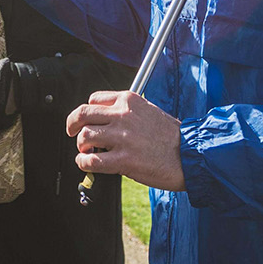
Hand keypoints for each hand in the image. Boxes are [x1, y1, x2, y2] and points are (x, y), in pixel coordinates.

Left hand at [67, 89, 184, 190]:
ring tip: (86, 152)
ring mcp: (122, 138)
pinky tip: (87, 164)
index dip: (87, 112)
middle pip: (82, 114)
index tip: (86, 120)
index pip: (94, 99)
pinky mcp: (123, 160)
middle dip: (72, 124)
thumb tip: (106, 123)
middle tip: (72, 132)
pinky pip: (91, 161)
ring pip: (84, 136)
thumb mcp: (149, 112)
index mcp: (129, 100)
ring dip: (81, 146)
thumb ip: (126, 113)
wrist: (190, 154)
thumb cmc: (172, 136)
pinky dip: (83, 163)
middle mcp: (123, 115)